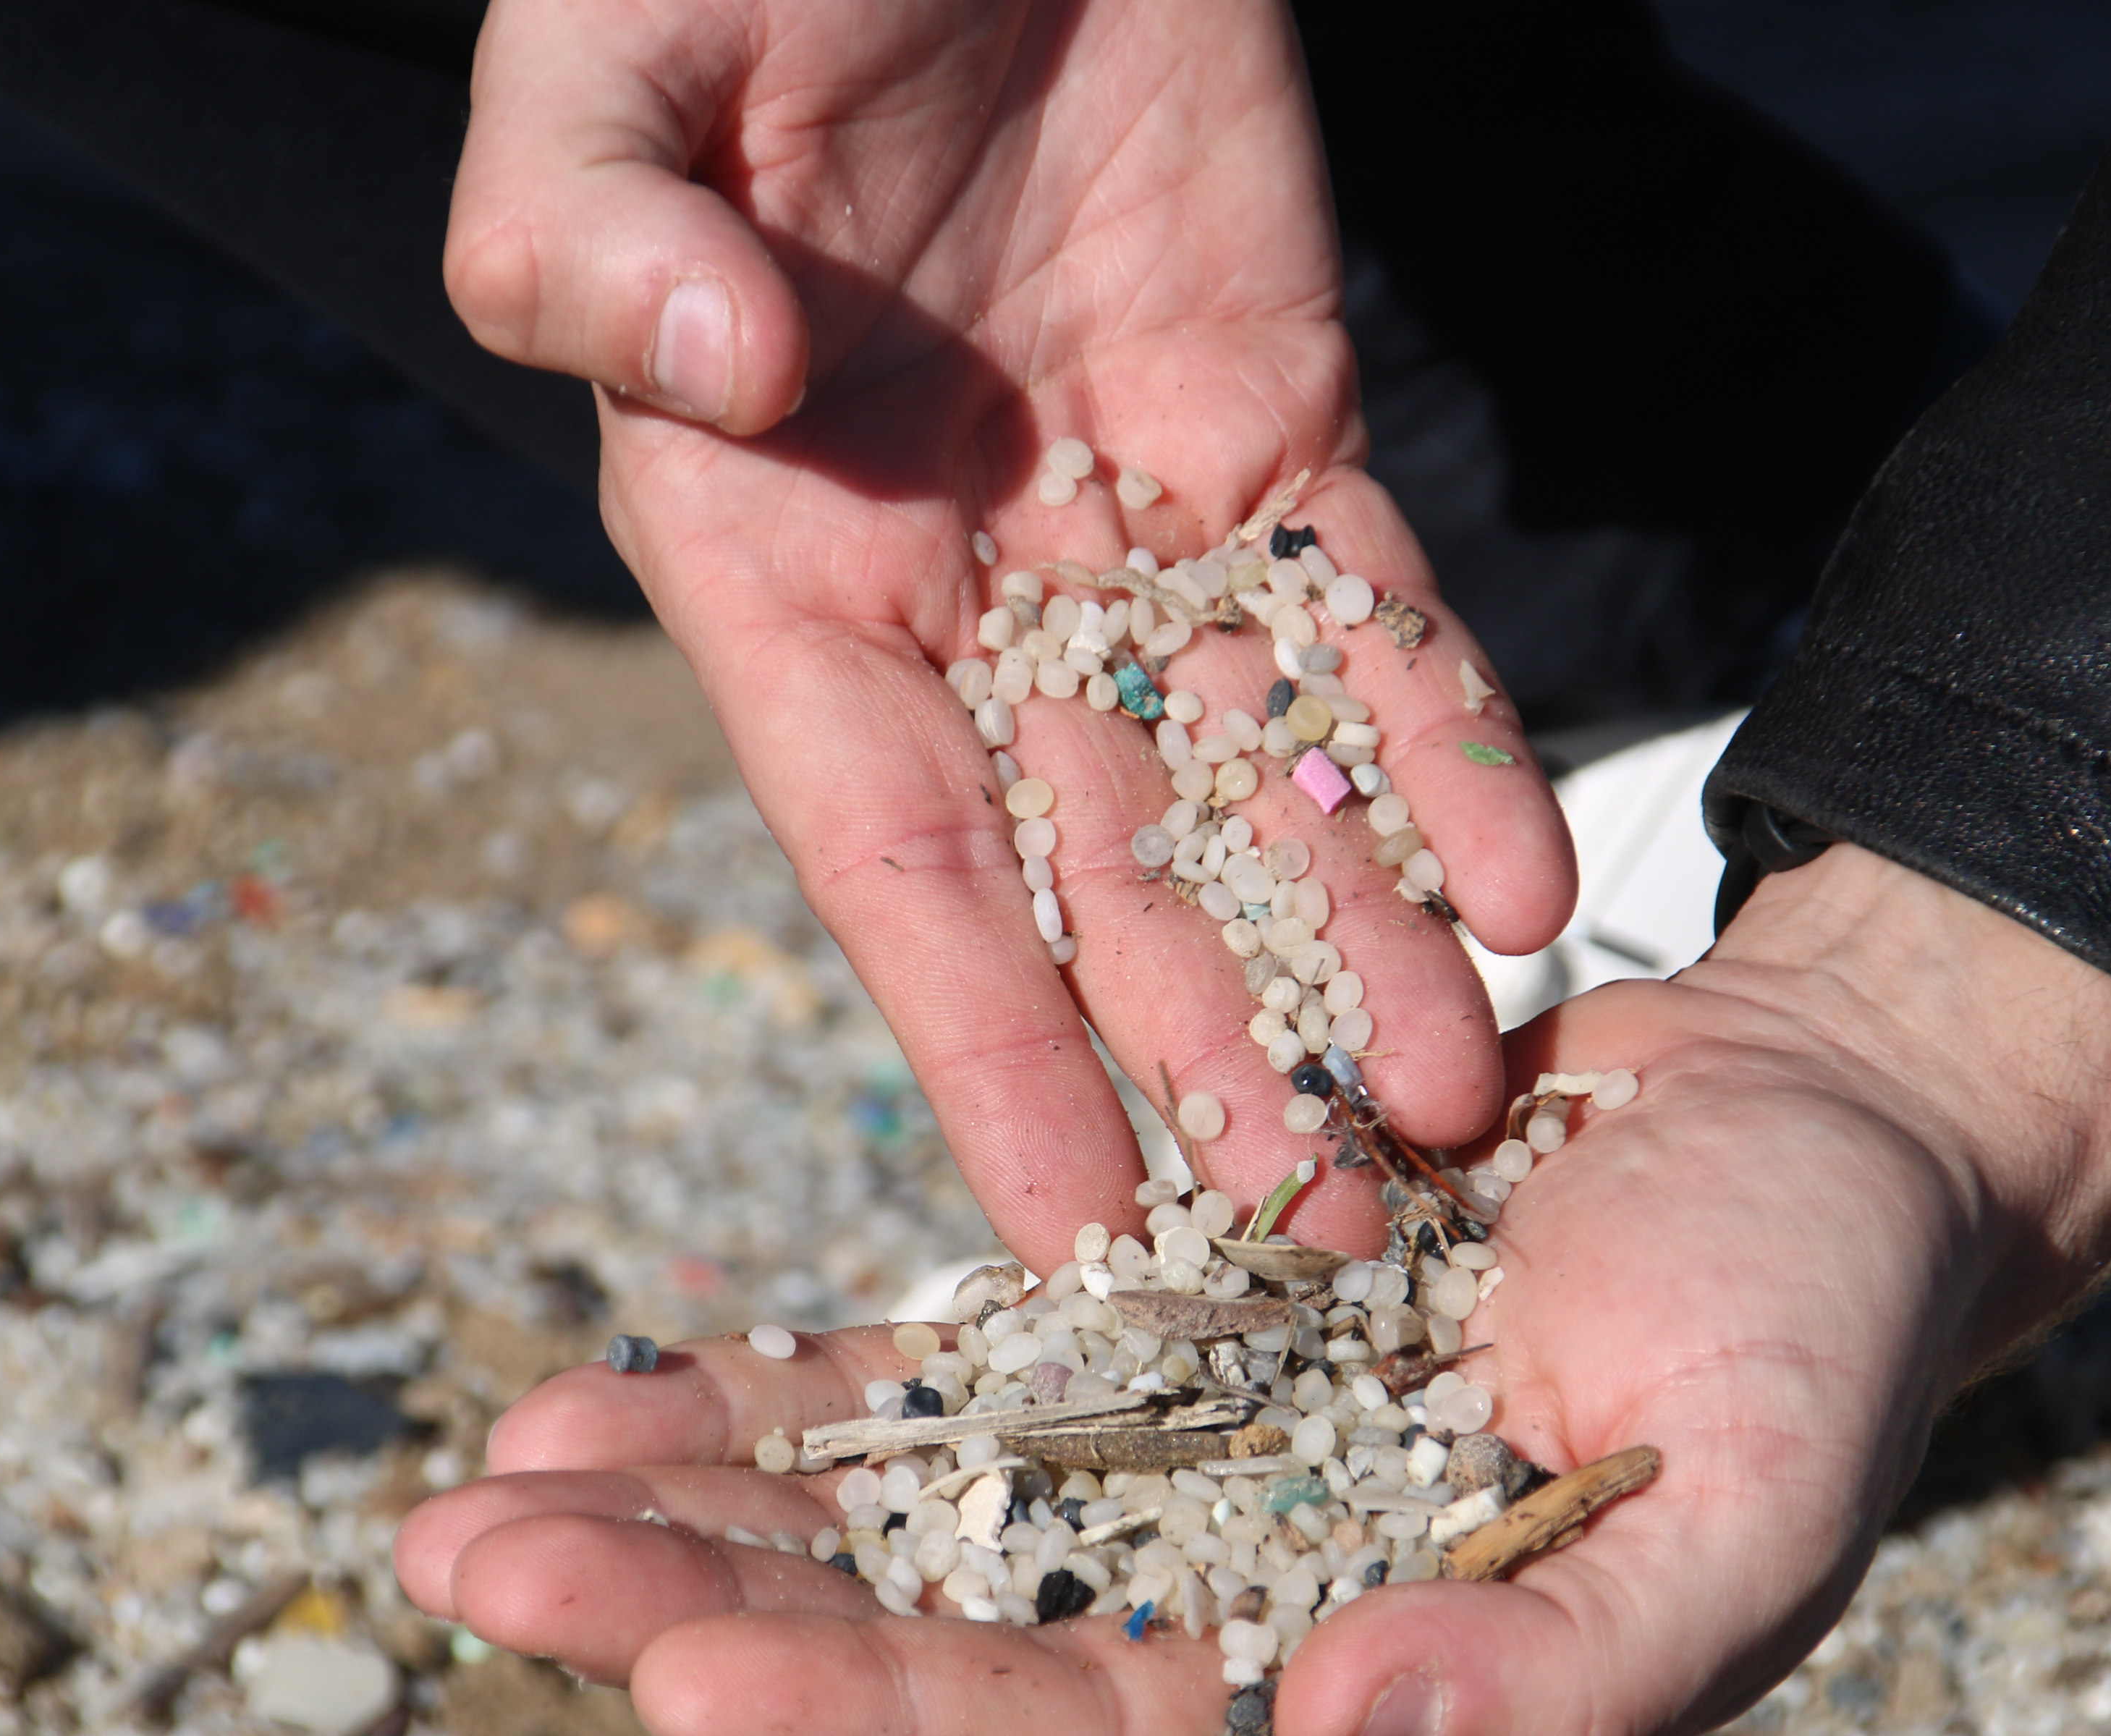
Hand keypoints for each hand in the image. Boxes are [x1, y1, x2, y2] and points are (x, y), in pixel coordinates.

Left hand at [394, 850, 2110, 1735]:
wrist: (1821, 1127)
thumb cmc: (1819, 1324)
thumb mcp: (1745, 1506)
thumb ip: (1564, 1664)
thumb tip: (1333, 1728)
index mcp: (1376, 1709)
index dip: (885, 1709)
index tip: (679, 1671)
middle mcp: (1245, 1623)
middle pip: (935, 1640)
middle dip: (703, 1612)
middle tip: (477, 1571)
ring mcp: (1184, 1483)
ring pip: (899, 1519)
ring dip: (695, 1508)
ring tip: (481, 1490)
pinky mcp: (1157, 1345)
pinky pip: (944, 1383)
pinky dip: (789, 1391)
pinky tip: (619, 1388)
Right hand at [446, 0, 1575, 1268]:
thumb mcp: (594, 60)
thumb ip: (585, 234)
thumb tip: (705, 382)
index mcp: (763, 553)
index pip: (881, 848)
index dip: (978, 1040)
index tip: (1071, 1222)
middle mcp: (942, 579)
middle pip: (1090, 864)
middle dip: (1202, 1053)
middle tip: (1318, 1243)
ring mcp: (1117, 512)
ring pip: (1253, 776)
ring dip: (1350, 944)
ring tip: (1451, 1107)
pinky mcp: (1270, 422)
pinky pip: (1372, 617)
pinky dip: (1447, 747)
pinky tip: (1524, 886)